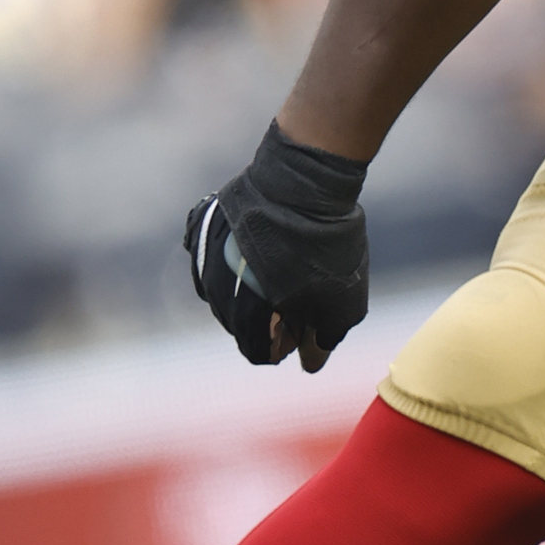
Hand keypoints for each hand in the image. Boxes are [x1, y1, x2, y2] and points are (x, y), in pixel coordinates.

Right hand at [184, 121, 369, 369]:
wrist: (301, 182)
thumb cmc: (324, 250)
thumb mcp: (341, 307)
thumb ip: (323, 341)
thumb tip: (310, 361)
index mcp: (242, 319)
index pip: (258, 352)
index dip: (285, 345)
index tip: (305, 324)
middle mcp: (213, 293)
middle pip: (241, 320)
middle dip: (268, 315)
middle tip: (301, 290)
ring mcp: (203, 257)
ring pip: (227, 286)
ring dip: (252, 283)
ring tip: (286, 262)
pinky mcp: (202, 226)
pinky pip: (216, 252)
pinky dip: (237, 253)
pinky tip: (263, 241)